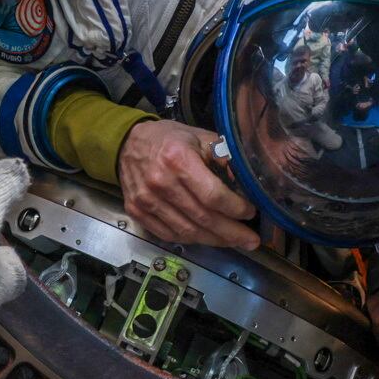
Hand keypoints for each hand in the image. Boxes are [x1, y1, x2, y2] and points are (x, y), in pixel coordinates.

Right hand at [117, 120, 258, 249]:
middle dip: (231, 232)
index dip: (235, 208)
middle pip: (202, 217)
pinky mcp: (137, 213)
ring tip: (233, 241)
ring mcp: (146, 201)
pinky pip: (169, 235)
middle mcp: (160, 182)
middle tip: (251, 241)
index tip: (250, 212)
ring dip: (214, 240)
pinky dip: (191, 240)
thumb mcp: (200, 137)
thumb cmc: (169, 139)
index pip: (212, 194)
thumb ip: (224, 157)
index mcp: (178, 159)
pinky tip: (207, 238)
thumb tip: (247, 183)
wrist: (127, 143)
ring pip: (187, 231)